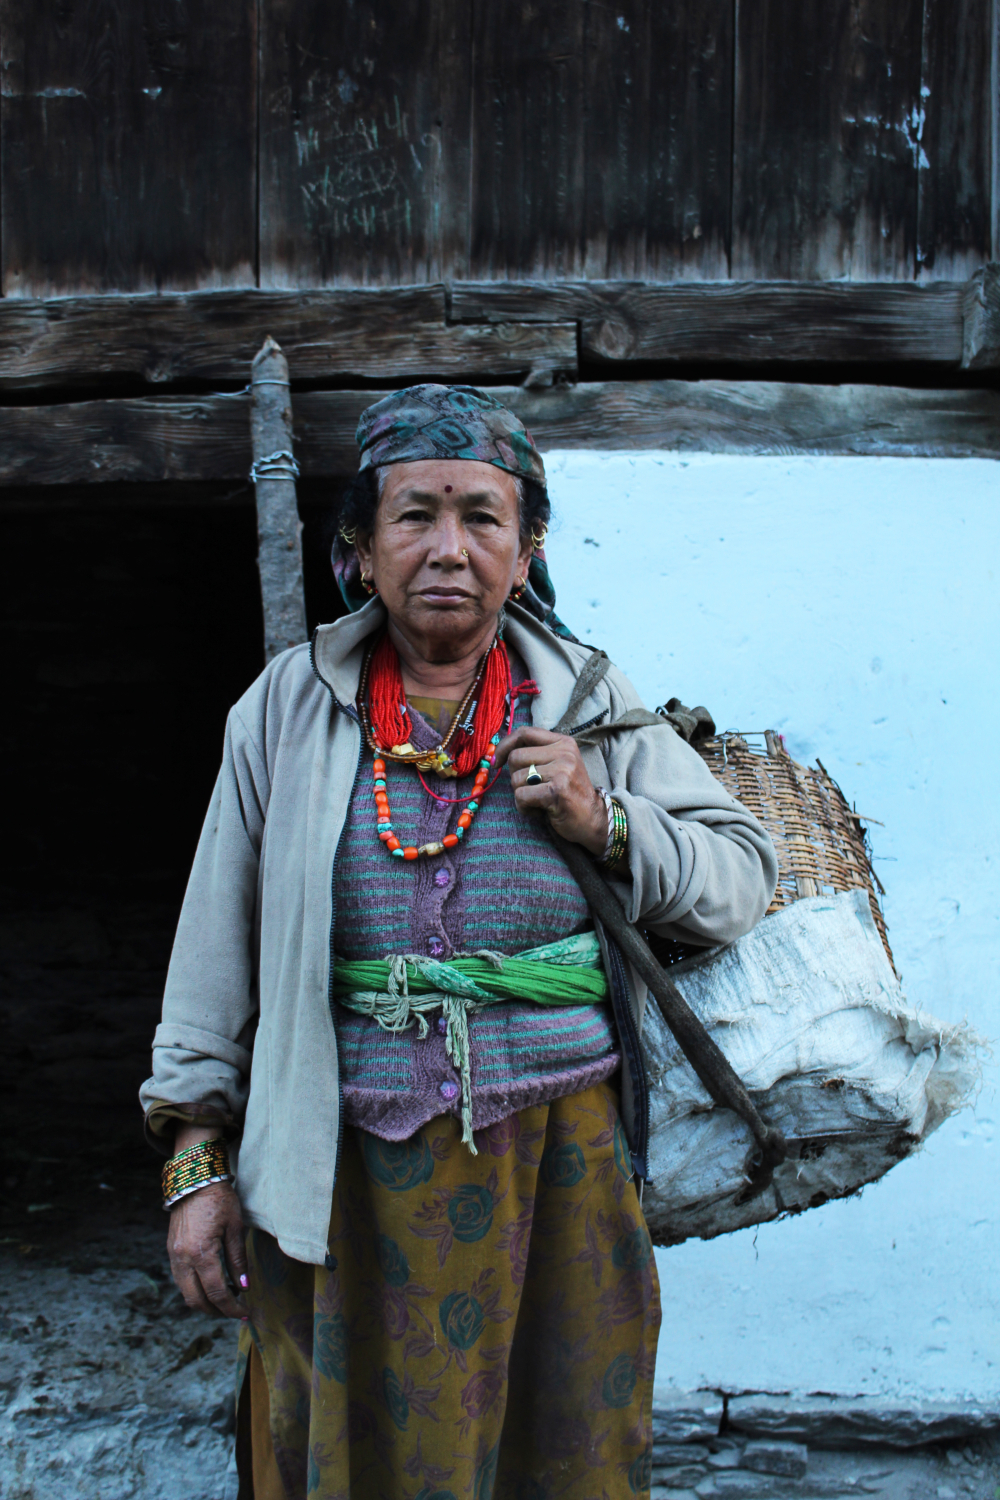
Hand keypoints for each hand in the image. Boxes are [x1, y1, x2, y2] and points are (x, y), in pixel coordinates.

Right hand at [167, 1181, 247, 1318]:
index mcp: (201, 1253)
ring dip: (205, 1302)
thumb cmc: (219, 1200)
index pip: (217, 1293)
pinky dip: (195, 1289)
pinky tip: (211, 1285)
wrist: (195, 1180)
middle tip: (235, 1311)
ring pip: (186, 1293)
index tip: (245, 1312)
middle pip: (197, 1300)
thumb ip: (238, 1260)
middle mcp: (183, 1259)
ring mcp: (173, 1256)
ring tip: (225, 1299)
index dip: (231, 1307)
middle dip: (217, 1311)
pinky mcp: (171, 1251)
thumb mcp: (235, 1228)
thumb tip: (243, 1287)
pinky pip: (181, 1280)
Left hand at [494, 726, 607, 854]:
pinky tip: (539, 811)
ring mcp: (562, 771)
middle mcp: (564, 753)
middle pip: (516, 757)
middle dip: (515, 777)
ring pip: (516, 778)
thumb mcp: (559, 765)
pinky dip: (524, 807)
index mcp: (563, 742)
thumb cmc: (569, 793)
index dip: (505, 745)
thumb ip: (536, 754)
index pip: (525, 733)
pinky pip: (521, 796)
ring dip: (521, 795)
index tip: (496, 761)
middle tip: (531, 789)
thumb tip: (500, 753)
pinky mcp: (556, 791)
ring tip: (539, 801)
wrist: (593, 819)